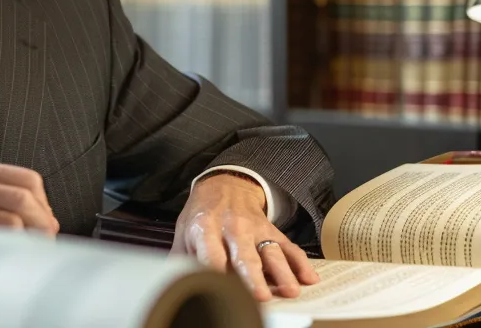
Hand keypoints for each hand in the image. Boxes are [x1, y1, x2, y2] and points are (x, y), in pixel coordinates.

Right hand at [0, 161, 58, 255]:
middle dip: (42, 224)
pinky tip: (3, 255)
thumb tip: (45, 220)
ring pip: (11, 221)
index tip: (49, 222)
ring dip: (26, 241)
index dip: (44, 204)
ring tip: (26, 252)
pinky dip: (4, 249)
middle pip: (22, 199)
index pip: (26, 179)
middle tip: (46, 240)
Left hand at [172, 173, 318, 300]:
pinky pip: (288, 246)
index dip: (216, 274)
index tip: (221, 292)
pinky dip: (300, 262)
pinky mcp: (272, 230)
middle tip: (260, 296)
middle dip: (252, 277)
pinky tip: (309, 277)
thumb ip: (180, 260)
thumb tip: (171, 286)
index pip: (211, 255)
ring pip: (270, 251)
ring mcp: (255, 229)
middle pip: (244, 256)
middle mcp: (232, 228)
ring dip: (282, 272)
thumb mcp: (184, 233)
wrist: (225, 186)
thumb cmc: (202, 216)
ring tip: (291, 290)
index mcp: (205, 229)